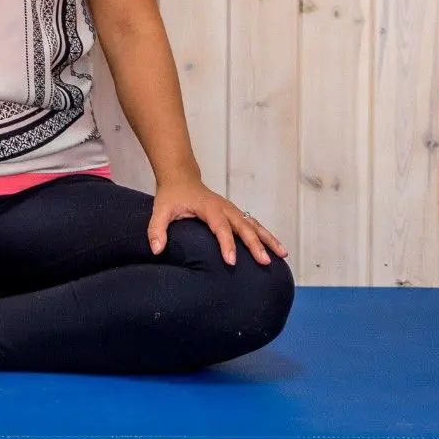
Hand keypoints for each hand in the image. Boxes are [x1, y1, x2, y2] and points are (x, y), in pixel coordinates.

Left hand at [148, 179, 286, 266]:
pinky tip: (276, 248)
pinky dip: (266, 235)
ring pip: (254, 224)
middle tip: (264, 262)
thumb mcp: (160, 210)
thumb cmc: (172, 195)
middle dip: (255, 244)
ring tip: (282, 254)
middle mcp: (224, 207)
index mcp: (208, 207)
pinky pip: (254, 224)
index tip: (231, 261)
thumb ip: (157, 229)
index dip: (226, 243)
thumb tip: (156, 250)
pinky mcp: (236, 214)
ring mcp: (233, 210)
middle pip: (243, 226)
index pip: (220, 227)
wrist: (182, 177)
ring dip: (268, 239)